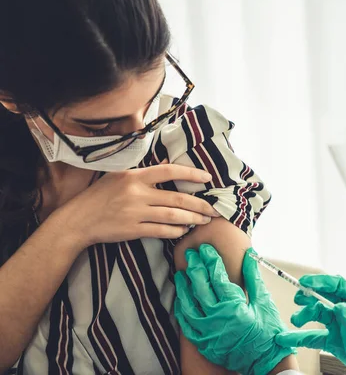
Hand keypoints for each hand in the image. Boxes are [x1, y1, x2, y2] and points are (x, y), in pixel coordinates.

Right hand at [55, 163, 219, 246]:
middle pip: (177, 199)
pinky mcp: (133, 230)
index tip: (207, 177)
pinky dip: (176, 231)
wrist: (78, 220)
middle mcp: (136, 193)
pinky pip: (161, 231)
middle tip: (214, 209)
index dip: (191, 174)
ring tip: (203, 220)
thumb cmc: (100, 196)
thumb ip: (143, 174)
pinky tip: (184, 230)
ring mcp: (135, 212)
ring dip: (192, 219)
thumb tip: (169, 167)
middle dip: (200, 205)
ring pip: (173, 216)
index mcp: (134, 176)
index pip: (169, 171)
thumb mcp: (119, 177)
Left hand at [174, 245, 294, 374]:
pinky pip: (186, 325)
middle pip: (200, 287)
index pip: (217, 277)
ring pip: (188, 305)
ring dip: (183, 288)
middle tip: (190, 254)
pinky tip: (180, 300)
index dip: (210, 260)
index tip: (205, 249)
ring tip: (180, 274)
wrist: (265, 361)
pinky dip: (182, 310)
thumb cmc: (268, 331)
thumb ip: (253, 278)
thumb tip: (249, 255)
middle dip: (194, 267)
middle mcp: (217, 319)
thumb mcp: (264, 302)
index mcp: (233, 306)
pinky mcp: (203, 344)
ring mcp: (207, 332)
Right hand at [275, 275, 345, 374]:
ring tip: (296, 321)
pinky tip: (288, 337)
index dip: (322, 281)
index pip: (339, 286)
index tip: (307, 281)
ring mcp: (341, 327)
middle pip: (324, 298)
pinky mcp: (336, 344)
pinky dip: (301, 338)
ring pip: (317, 317)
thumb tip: (341, 308)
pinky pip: (315, 339)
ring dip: (304, 316)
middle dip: (310, 296)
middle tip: (299, 298)